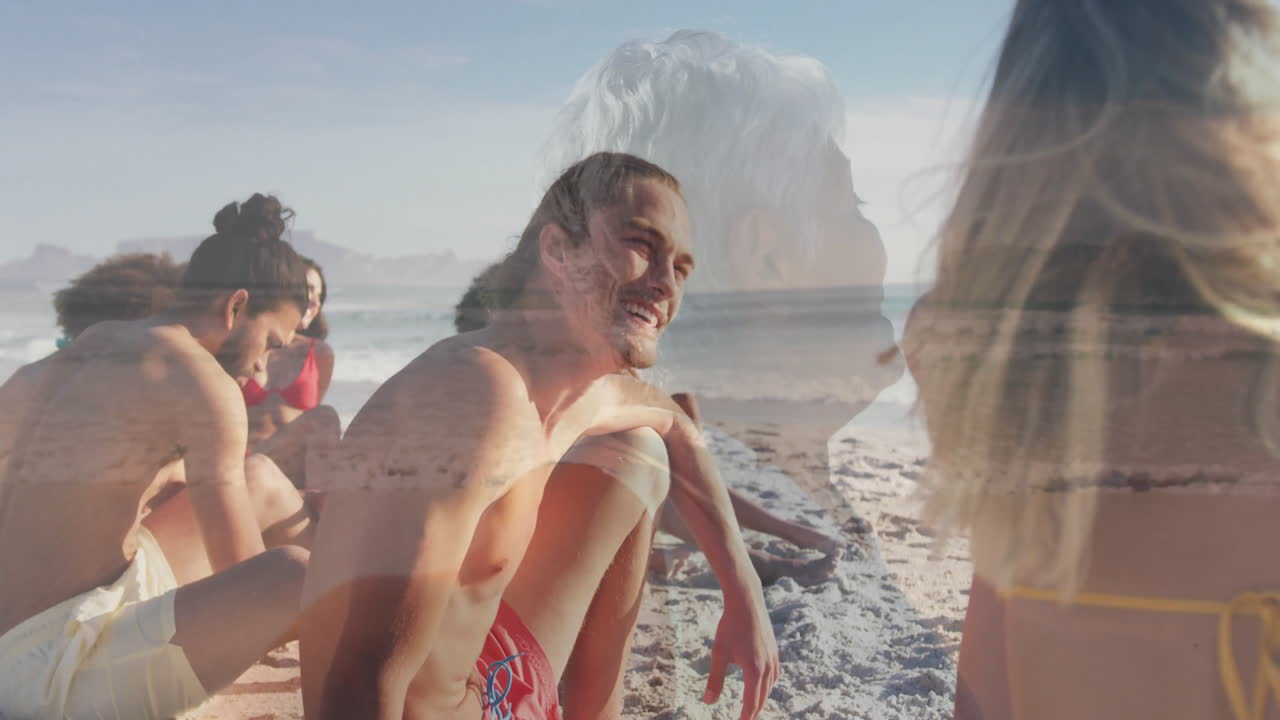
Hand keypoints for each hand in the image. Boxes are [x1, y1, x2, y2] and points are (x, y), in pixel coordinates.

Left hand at [705, 584, 779, 719]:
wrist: (747, 601)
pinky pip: (774, 675)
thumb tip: (708, 702)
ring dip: (761, 699)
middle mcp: (767, 667)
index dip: (745, 718)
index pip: (751, 703)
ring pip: (770, 687)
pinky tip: (761, 684)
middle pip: (762, 698)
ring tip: (751, 707)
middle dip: (753, 712)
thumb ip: (715, 680)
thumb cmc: (730, 626)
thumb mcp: (718, 653)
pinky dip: (768, 685)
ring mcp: (773, 658)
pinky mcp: (774, 650)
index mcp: (754, 671)